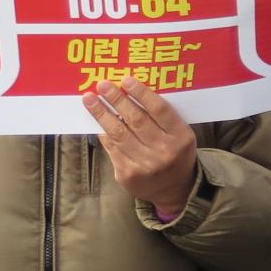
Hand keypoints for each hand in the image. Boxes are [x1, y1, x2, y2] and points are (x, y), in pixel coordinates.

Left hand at [83, 79, 198, 215]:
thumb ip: (162, 118)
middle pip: (136, 120)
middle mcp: (164, 152)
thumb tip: (129, 93)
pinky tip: (96, 121)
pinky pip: (111, 148)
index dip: (141, 93)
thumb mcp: (180, 135)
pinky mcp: (128, 175)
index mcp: (180, 137)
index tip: (126, 80)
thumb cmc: (176, 154)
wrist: (175, 190)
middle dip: (116, 99)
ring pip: (119, 133)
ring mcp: (145, 165)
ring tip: (90, 99)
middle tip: (102, 84)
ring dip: (102, 114)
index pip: (159, 110)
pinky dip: (103, 133)